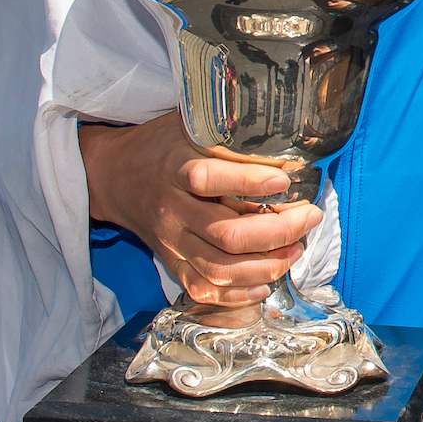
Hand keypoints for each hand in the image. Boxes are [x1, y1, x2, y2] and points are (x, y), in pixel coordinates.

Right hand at [78, 111, 321, 322]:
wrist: (113, 176)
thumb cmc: (162, 146)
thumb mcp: (189, 127)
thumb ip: (229, 136)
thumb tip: (284, 146)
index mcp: (173, 168)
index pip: (209, 179)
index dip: (249, 182)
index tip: (285, 181)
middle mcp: (171, 209)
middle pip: (225, 233)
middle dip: (277, 232)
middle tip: (309, 219)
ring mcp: (170, 241)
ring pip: (219, 268)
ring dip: (265, 265)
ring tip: (296, 250)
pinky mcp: (171, 262)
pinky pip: (203, 289)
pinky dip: (237, 294)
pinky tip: (265, 283)